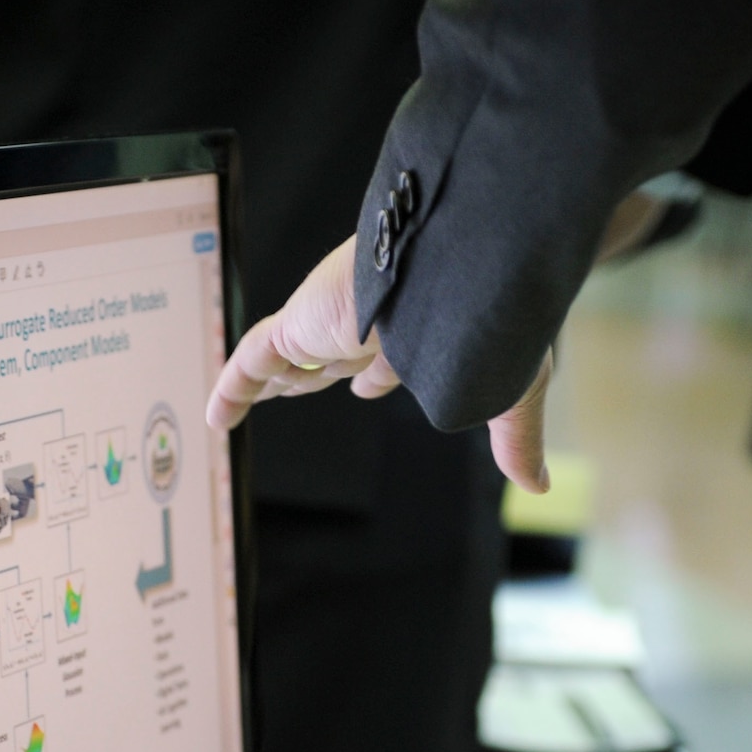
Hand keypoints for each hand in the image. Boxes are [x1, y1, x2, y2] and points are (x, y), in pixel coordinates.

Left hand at [206, 234, 555, 494]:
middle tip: (305, 388)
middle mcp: (369, 320)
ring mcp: (330, 320)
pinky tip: (215, 419)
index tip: (365, 388)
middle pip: (337, 353)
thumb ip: (517, 437)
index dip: (375, 374)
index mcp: (416, 327)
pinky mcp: (299, 323)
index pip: (388, 355)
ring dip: (278, 377)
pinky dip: (234, 388)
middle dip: (324, 371)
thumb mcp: (511, 385)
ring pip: (293, 354)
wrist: (460, 265)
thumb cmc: (490, 314)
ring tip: (260, 393)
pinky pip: (251, 358)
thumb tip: (537, 486)